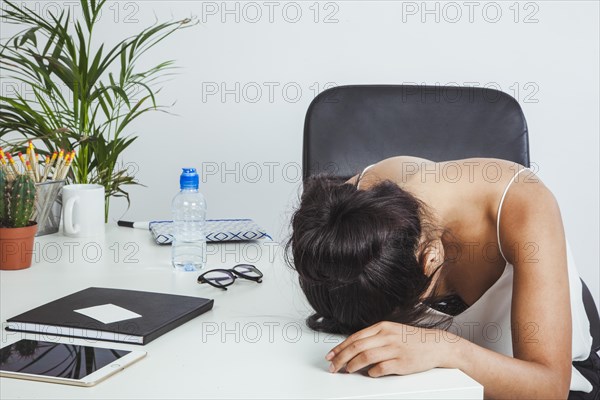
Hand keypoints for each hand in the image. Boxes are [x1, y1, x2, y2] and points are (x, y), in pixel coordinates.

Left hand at [326, 321, 455, 376]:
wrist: (436, 345)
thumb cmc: (412, 339)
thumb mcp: (391, 331)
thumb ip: (374, 338)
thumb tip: (352, 348)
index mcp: (382, 327)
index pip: (355, 337)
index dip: (340, 348)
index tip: (331, 355)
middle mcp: (387, 336)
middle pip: (357, 347)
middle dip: (341, 358)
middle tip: (333, 366)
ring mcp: (394, 349)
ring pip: (366, 357)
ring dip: (353, 365)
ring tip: (347, 370)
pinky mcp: (402, 362)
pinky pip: (381, 368)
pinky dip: (372, 372)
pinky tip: (369, 373)